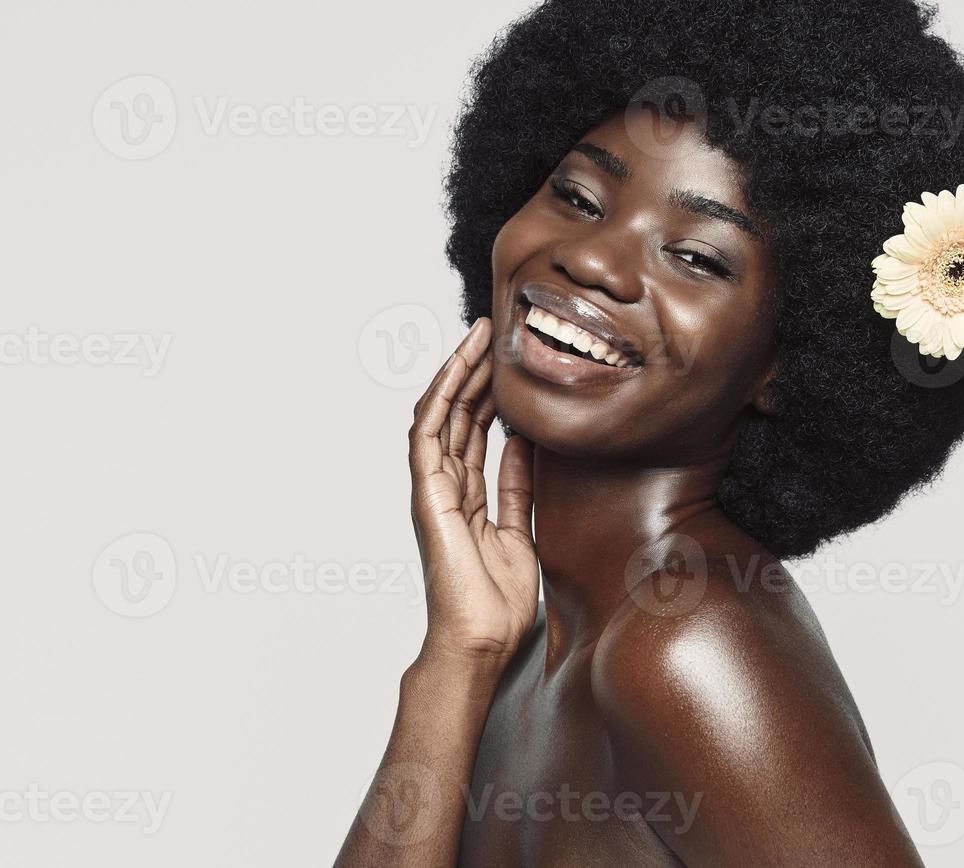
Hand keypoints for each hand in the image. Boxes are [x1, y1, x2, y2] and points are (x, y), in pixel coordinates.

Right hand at [408, 317, 537, 667]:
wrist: (482, 641)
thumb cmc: (498, 602)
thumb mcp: (521, 531)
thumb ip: (518, 488)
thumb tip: (525, 444)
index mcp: (468, 499)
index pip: (475, 433)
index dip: (490, 394)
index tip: (508, 362)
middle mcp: (446, 489)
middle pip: (457, 417)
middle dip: (475, 373)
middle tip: (495, 333)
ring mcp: (433, 491)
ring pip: (441, 417)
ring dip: (457, 375)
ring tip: (478, 339)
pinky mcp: (427, 497)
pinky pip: (428, 439)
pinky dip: (440, 402)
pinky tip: (455, 373)